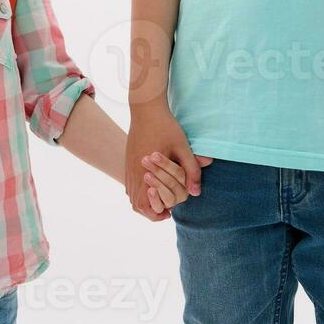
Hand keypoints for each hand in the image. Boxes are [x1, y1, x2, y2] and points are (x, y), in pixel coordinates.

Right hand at [125, 103, 206, 220]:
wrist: (146, 109)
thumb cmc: (166, 128)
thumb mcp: (183, 148)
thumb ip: (191, 171)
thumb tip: (196, 193)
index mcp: (145, 173)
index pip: (144, 206)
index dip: (156, 214)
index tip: (169, 212)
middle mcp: (134, 173)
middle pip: (136, 204)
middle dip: (151, 210)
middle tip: (166, 208)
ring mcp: (128, 167)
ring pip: (131, 194)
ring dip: (144, 199)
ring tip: (160, 197)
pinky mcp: (127, 160)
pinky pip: (130, 183)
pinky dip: (139, 189)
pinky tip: (151, 184)